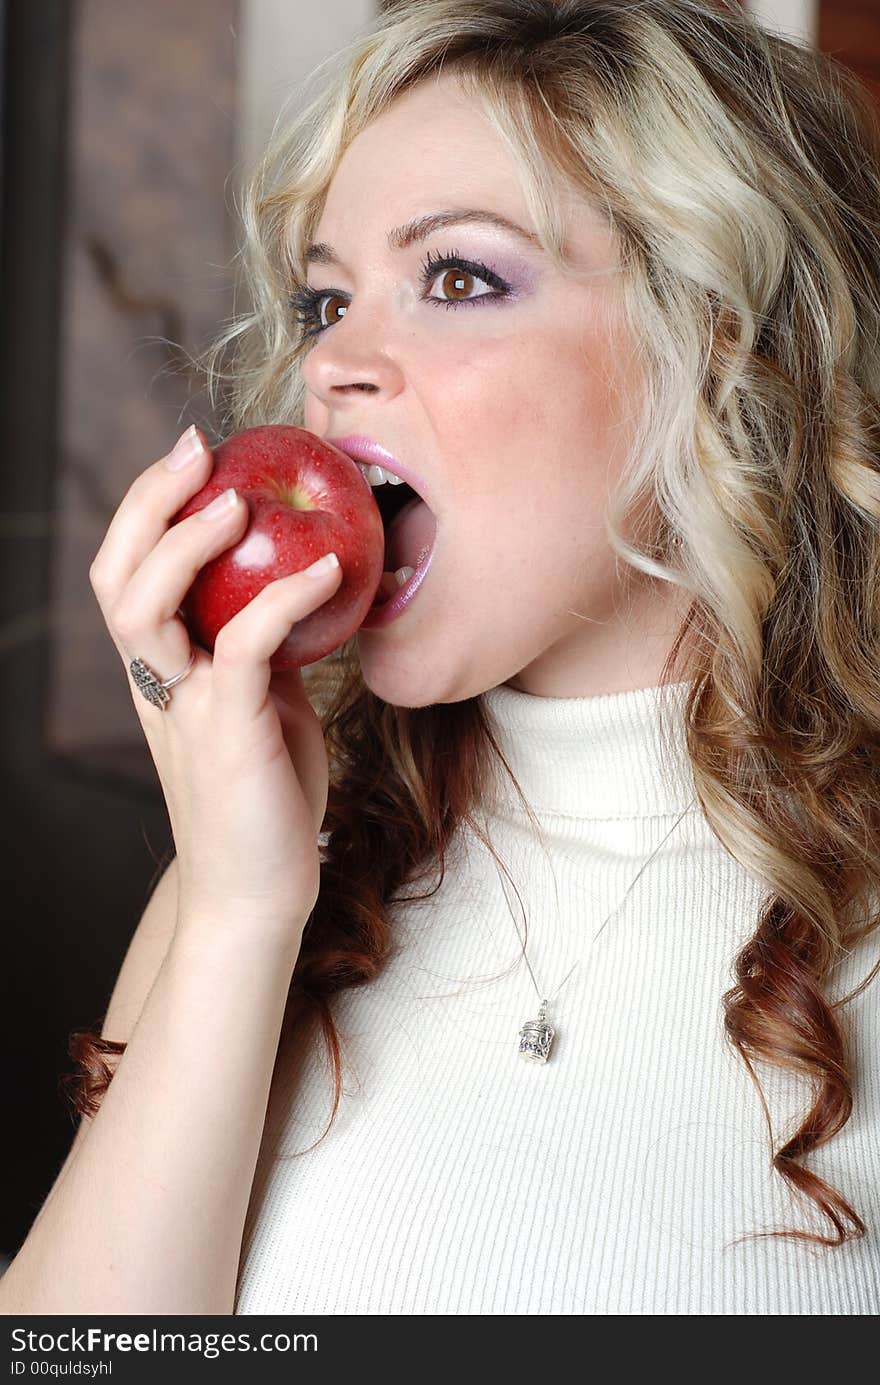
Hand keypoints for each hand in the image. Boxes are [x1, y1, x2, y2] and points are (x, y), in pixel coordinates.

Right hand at [88, 426, 343, 946]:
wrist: (259, 888)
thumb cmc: (266, 797)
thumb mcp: (261, 707)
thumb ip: (261, 653)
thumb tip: (298, 594)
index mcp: (159, 671)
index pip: (125, 573)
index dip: (146, 509)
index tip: (191, 456)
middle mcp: (157, 683)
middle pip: (115, 575)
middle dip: (146, 503)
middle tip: (196, 449)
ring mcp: (184, 708)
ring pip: (147, 606)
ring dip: (187, 544)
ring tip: (237, 502)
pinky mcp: (227, 732)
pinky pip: (244, 648)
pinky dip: (283, 600)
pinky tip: (327, 570)